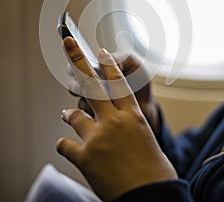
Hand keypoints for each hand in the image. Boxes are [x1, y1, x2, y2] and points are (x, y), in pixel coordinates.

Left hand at [57, 37, 176, 201]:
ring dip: (69, 113)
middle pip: (92, 84)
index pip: (119, 84)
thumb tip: (113, 121)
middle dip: (77, 60)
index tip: (101, 52)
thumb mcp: (146, 141)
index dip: (109, 66)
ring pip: (75, 113)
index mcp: (133, 116)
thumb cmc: (154, 172)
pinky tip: (67, 146)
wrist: (151, 198)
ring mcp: (98, 137)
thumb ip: (128, 126)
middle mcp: (115, 121)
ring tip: (65, 113)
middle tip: (67, 42)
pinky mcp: (85, 156)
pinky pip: (65, 143)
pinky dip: (65, 144)